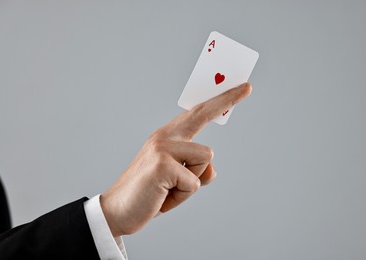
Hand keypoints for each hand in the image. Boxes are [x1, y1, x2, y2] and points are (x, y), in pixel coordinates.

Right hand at [100, 83, 251, 235]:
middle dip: (227, 99)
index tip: (239, 89)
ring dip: (192, 182)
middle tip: (248, 87)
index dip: (218, 102)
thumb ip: (197, 172)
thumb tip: (212, 169)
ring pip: (205, 159)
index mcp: (167, 137)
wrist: (117, 212)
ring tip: (169, 190)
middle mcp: (164, 137)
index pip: (196, 114)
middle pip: (202, 114)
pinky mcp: (162, 165)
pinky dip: (182, 195)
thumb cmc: (149, 194)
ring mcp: (162, 148)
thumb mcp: (177, 181)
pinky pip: (194, 182)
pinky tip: (162, 196)